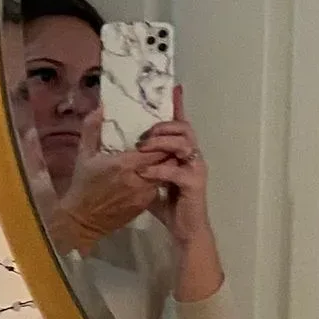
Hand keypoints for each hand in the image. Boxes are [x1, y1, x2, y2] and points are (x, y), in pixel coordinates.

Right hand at [44, 109, 168, 252]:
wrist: (81, 221)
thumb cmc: (82, 185)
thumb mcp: (84, 155)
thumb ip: (92, 129)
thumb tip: (101, 107)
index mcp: (125, 164)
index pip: (157, 149)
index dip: (160, 142)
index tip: (156, 136)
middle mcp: (138, 179)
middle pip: (165, 161)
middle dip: (165, 153)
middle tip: (161, 146)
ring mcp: (143, 195)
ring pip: (163, 175)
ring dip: (162, 167)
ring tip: (156, 159)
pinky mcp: (144, 206)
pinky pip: (157, 188)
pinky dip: (156, 181)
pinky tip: (148, 176)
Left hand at [140, 88, 225, 303]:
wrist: (185, 231)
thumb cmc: (169, 205)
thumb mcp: (149, 179)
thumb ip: (142, 163)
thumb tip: (122, 151)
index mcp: (182, 151)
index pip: (180, 123)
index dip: (177, 105)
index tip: (173, 87)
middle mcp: (193, 155)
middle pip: (183, 127)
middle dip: (162, 125)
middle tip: (143, 133)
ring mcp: (196, 168)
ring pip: (184, 143)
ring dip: (161, 142)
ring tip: (142, 148)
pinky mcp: (194, 183)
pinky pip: (177, 170)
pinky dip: (159, 170)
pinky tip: (145, 172)